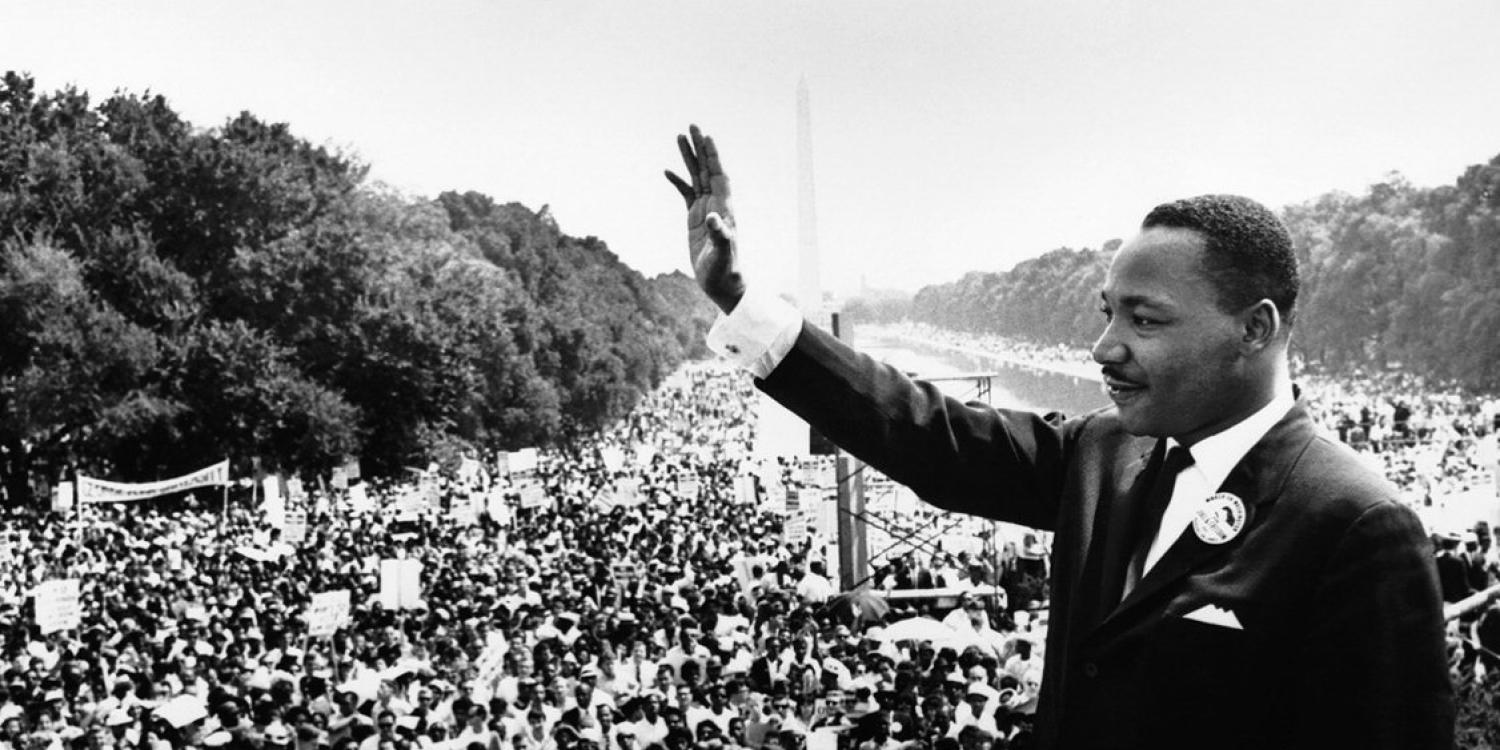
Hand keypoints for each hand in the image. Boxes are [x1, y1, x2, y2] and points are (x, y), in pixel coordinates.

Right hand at [665, 124, 744, 312]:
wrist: (723, 284)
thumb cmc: (726, 270)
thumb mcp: (722, 254)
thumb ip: (720, 235)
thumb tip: (712, 218)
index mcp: (724, 208)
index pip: (719, 175)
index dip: (713, 156)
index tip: (706, 136)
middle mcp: (717, 204)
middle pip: (707, 169)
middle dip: (700, 148)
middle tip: (692, 125)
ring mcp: (705, 210)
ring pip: (696, 177)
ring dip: (689, 158)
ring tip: (679, 137)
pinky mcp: (695, 219)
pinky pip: (686, 194)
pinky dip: (678, 181)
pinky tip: (667, 171)